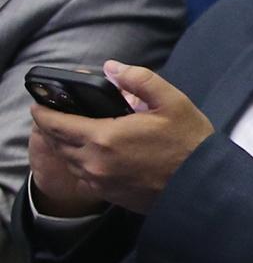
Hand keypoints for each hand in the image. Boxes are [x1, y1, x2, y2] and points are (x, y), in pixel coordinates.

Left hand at [27, 62, 212, 214]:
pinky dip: (80, 163)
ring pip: (68, 161)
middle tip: (54, 115)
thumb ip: (139, 79)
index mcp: (105, 136)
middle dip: (52, 128)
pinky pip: (83, 176)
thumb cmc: (190, 143)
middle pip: (57, 143)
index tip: (39, 104)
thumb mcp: (172, 101)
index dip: (43, 113)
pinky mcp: (109, 195)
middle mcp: (95, 162)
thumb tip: (112, 67)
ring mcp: (100, 182)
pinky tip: (93, 154)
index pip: (56, 124)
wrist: (203, 185)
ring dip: (65, 146)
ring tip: (72, 132)